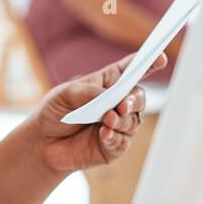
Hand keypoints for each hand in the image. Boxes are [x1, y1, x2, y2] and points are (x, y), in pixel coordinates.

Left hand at [27, 51, 163, 175]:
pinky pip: (123, 142)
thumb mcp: (64, 94)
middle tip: (123, 105)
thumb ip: (87, 92)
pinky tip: (103, 135)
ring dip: (121, 120)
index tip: (160, 57)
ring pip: (132, 121)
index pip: (131, 70)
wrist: (42, 143)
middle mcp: (117, 103)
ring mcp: (117, 125)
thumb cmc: (54, 111)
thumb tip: (110, 97)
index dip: (148, 63)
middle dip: (134, 100)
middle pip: (139, 97)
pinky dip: (114, 137)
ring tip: (106, 120)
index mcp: (108, 83)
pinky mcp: (114, 146)